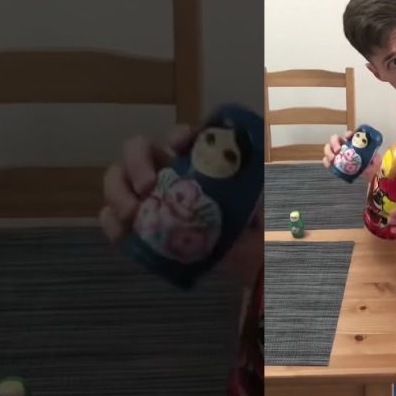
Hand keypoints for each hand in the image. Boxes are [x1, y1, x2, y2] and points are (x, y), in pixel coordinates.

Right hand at [98, 125, 261, 285]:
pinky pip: (113, 221)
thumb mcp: (267, 187)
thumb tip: (282, 140)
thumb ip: (267, 164)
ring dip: (119, 193)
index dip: (177, 135)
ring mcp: (149, 199)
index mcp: (195, 156)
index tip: (181, 146)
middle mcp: (167, 171)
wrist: (252, 260)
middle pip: (136, 151)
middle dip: (135, 164)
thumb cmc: (257, 217)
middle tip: (148, 188)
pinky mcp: (141, 229)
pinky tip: (124, 230)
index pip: (180, 135)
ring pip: (117, 182)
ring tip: (133, 214)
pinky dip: (112, 224)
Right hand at [322, 130, 379, 177]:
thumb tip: (374, 157)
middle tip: (338, 150)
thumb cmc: (372, 163)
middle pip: (335, 139)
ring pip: (328, 148)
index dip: (347, 134)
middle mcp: (344, 145)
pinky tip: (329, 164)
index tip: (348, 137)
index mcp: (353, 141)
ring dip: (328, 152)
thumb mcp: (375, 159)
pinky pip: (327, 160)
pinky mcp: (335, 163)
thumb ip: (375, 157)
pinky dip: (326, 161)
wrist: (369, 173)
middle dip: (334, 142)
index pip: (348, 134)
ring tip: (333, 159)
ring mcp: (338, 154)